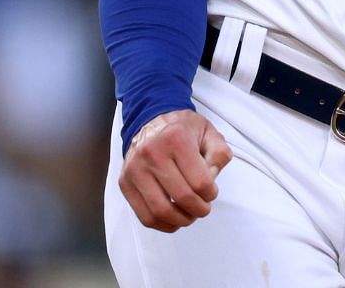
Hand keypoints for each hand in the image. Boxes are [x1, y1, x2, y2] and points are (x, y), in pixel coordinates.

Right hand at [118, 110, 232, 232]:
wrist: (148, 120)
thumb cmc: (180, 130)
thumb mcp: (208, 132)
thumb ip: (219, 154)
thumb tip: (212, 178)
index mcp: (175, 138)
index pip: (201, 183)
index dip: (211, 194)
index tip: (210, 191)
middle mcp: (151, 152)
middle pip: (182, 198)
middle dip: (199, 210)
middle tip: (202, 207)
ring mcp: (135, 169)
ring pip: (161, 211)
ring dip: (181, 220)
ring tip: (188, 214)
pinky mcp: (125, 182)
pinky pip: (145, 216)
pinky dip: (163, 224)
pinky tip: (173, 218)